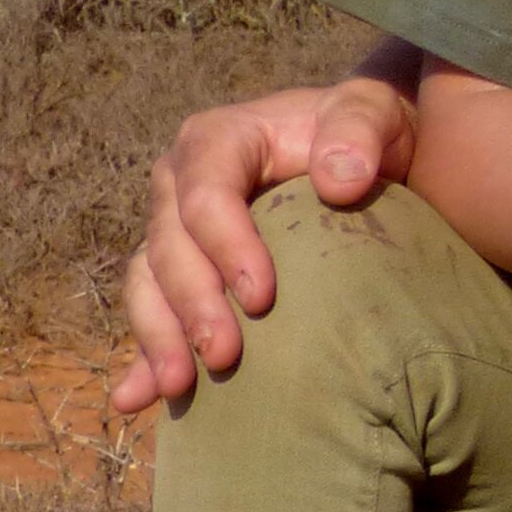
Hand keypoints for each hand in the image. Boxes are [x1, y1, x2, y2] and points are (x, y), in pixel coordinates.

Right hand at [111, 61, 421, 414]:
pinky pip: (155, 313)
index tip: (262, 298)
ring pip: (149, 285)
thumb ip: (360, 130)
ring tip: (180, 387)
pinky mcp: (184, 274)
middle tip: (224, 357)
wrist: (365, 160)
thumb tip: (339, 179)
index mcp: (217, 143)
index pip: (205, 195)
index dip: (226, 246)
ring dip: (159, 338)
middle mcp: (180, 187)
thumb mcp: (374, 112)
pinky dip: (145, 357)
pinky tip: (138, 399)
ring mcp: (176, 233)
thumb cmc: (367, 135)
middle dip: (192, 305)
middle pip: (169, 248)